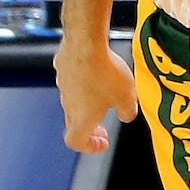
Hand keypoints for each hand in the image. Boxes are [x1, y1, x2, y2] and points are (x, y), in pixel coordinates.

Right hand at [56, 38, 137, 154]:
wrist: (86, 42)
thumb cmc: (104, 71)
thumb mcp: (127, 98)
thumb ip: (127, 112)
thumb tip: (126, 115)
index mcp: (81, 118)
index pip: (75, 142)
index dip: (89, 146)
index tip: (102, 142)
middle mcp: (68, 104)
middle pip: (74, 124)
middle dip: (89, 128)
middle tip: (102, 127)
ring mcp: (63, 86)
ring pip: (72, 102)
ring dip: (86, 105)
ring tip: (104, 96)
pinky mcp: (62, 68)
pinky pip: (72, 81)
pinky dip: (83, 84)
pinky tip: (97, 73)